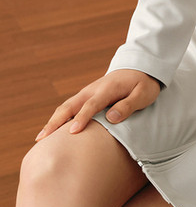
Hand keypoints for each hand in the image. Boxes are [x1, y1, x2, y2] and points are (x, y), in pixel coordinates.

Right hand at [36, 69, 161, 140]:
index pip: (91, 105)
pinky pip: (69, 107)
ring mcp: (87, 93)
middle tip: (43, 139)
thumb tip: (111, 118)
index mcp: (107, 89)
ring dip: (53, 121)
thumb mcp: (144, 94)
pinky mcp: (86, 96)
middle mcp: (92, 90)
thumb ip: (128, 105)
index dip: (82, 118)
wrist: (138, 68)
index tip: (73, 132)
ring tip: (41, 138)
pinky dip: (59, 118)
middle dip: (55, 122)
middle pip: (70, 105)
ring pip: (66, 107)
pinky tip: (52, 131)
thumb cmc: (143, 84)